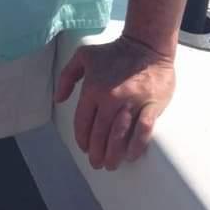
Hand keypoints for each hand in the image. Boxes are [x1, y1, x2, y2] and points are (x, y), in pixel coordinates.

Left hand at [54, 35, 175, 171]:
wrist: (146, 44)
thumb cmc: (114, 51)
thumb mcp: (83, 56)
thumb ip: (67, 76)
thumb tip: (59, 99)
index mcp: (93, 88)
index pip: (83, 121)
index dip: (82, 138)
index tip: (84, 147)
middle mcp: (110, 98)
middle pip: (100, 133)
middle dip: (96, 152)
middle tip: (96, 162)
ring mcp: (132, 103)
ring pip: (119, 136)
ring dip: (113, 154)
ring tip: (110, 164)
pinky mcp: (151, 105)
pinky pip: (143, 131)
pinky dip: (136, 146)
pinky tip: (131, 156)